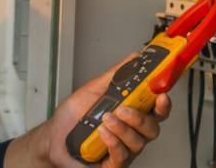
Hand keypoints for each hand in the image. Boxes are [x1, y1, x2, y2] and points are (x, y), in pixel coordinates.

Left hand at [6, 53, 172, 167]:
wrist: (52, 137)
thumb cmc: (73, 117)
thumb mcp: (93, 90)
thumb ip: (116, 75)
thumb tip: (134, 58)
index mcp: (131, 115)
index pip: (156, 110)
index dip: (163, 104)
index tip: (161, 95)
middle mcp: (131, 133)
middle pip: (152, 129)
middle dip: (141, 118)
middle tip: (123, 109)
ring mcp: (123, 150)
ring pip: (138, 143)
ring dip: (123, 129)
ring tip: (106, 119)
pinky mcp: (112, 164)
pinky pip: (121, 156)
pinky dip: (113, 142)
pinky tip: (102, 132)